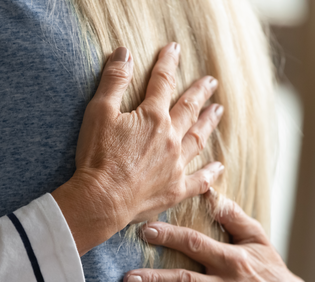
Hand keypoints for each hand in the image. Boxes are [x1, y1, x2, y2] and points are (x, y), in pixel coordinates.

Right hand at [52, 43, 224, 254]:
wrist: (102, 200)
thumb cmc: (97, 156)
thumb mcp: (99, 112)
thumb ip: (114, 81)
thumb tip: (124, 53)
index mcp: (153, 118)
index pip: (162, 83)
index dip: (167, 63)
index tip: (174, 49)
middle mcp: (171, 139)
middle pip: (189, 109)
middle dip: (200, 92)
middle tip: (211, 82)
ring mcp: (176, 165)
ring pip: (198, 139)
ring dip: (208, 123)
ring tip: (217, 111)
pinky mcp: (176, 189)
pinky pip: (200, 180)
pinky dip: (210, 173)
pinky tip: (218, 166)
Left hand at [122, 191, 309, 281]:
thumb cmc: (268, 269)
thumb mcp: (257, 240)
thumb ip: (233, 217)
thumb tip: (210, 191)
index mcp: (233, 260)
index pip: (196, 245)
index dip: (170, 237)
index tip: (145, 231)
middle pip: (185, 281)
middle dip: (155, 279)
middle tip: (127, 277)